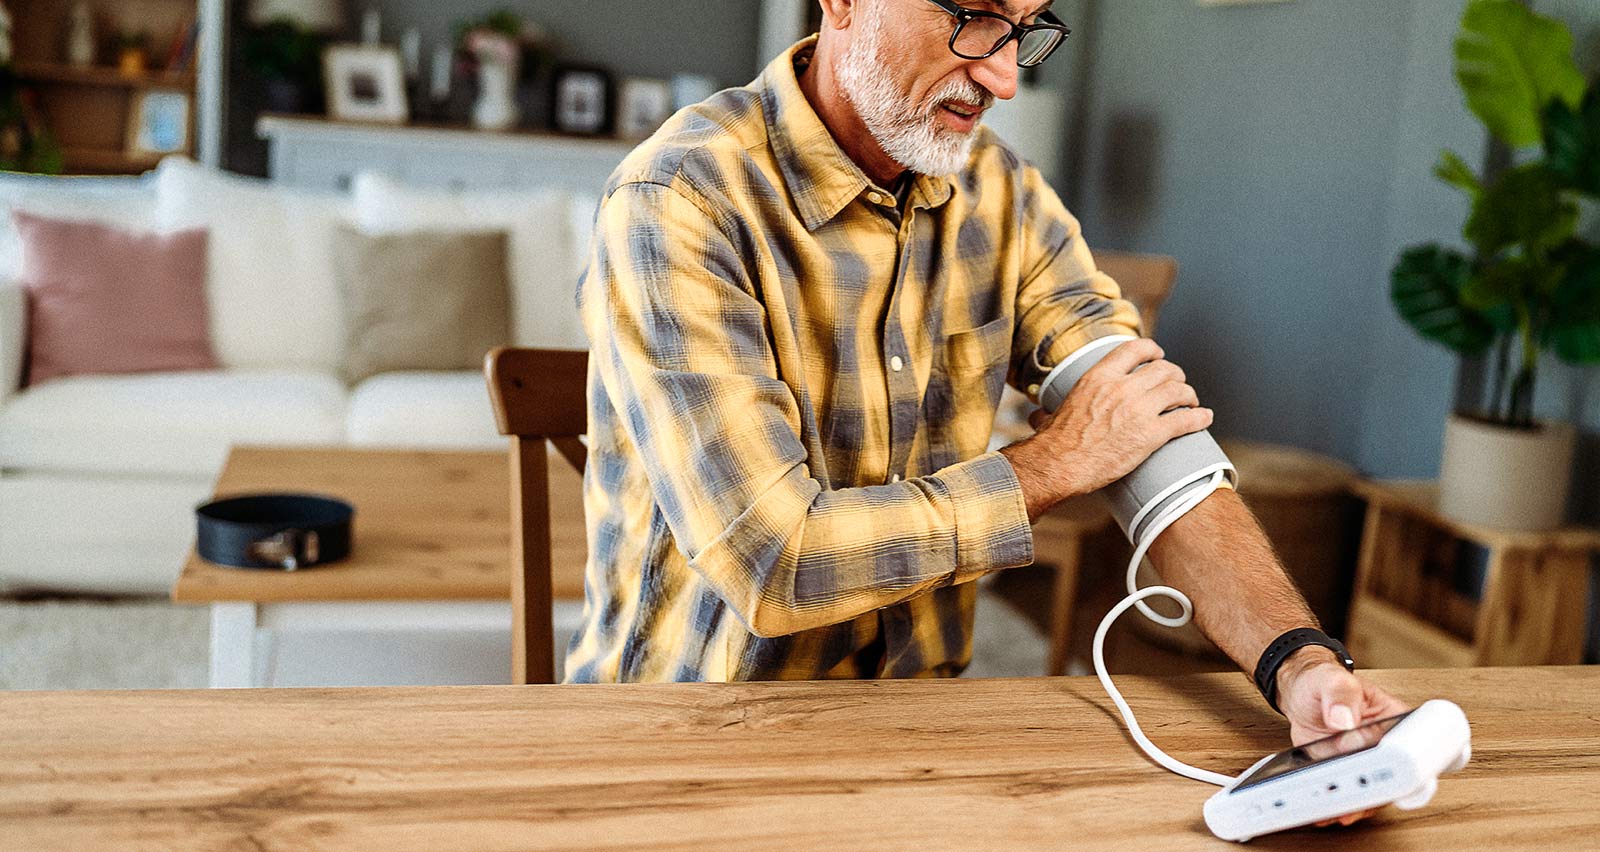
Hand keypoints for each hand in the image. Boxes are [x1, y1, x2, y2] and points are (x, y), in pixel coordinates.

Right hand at [1002, 339, 1212, 517]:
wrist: (1059, 465)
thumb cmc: (1052, 444)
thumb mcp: (1051, 415)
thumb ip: (1051, 410)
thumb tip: (1037, 416)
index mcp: (1099, 376)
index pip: (1135, 349)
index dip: (1153, 350)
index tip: (1159, 356)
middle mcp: (1122, 387)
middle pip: (1164, 369)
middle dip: (1176, 375)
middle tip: (1179, 385)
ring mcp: (1138, 410)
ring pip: (1178, 391)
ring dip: (1189, 395)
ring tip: (1191, 403)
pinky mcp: (1151, 435)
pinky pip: (1185, 420)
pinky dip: (1200, 417)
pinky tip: (1205, 418)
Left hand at [1276, 648, 1412, 827]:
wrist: (1301, 693)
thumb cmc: (1323, 682)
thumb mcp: (1332, 680)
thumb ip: (1340, 695)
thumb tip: (1344, 719)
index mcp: (1395, 719)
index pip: (1418, 746)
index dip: (1416, 765)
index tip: (1402, 778)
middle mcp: (1385, 745)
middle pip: (1398, 779)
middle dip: (1383, 793)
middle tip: (1363, 797)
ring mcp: (1366, 762)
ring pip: (1375, 794)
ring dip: (1360, 806)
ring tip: (1341, 810)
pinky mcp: (1346, 773)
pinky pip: (1350, 796)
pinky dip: (1340, 806)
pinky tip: (1326, 810)